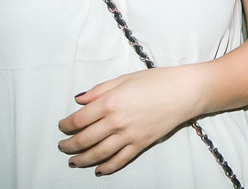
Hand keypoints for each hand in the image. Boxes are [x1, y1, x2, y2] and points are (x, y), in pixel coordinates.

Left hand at [57, 68, 199, 174]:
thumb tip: (79, 100)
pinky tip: (98, 170)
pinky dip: (107, 167)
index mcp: (110, 101)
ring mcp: (129, 135)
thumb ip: (100, 90)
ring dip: (82, 159)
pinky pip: (120, 160)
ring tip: (73, 161)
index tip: (62, 127)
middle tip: (63, 147)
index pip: (79, 120)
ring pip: (98, 153)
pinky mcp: (141, 144)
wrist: (185, 91)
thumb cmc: (157, 80)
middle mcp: (116, 121)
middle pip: (84, 139)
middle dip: (69, 145)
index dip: (66, 125)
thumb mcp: (125, 78)